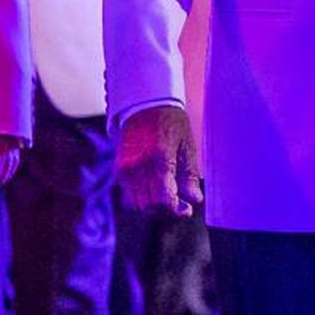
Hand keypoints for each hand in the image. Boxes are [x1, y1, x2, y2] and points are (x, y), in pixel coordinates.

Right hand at [116, 100, 203, 216]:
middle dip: (165, 207)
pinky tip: (153, 185)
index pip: (165, 198)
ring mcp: (126, 167)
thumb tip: (195, 199)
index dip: (176, 209)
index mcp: (160, 159)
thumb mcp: (187, 147)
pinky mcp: (119, 167)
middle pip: (150, 204)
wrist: (146, 104)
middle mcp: (139, 165)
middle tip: (178, 201)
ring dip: (151, 204)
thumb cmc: (171, 123)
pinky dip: (140, 195)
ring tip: (165, 194)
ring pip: (136, 202)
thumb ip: (189, 175)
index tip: (186, 209)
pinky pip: (128, 192)